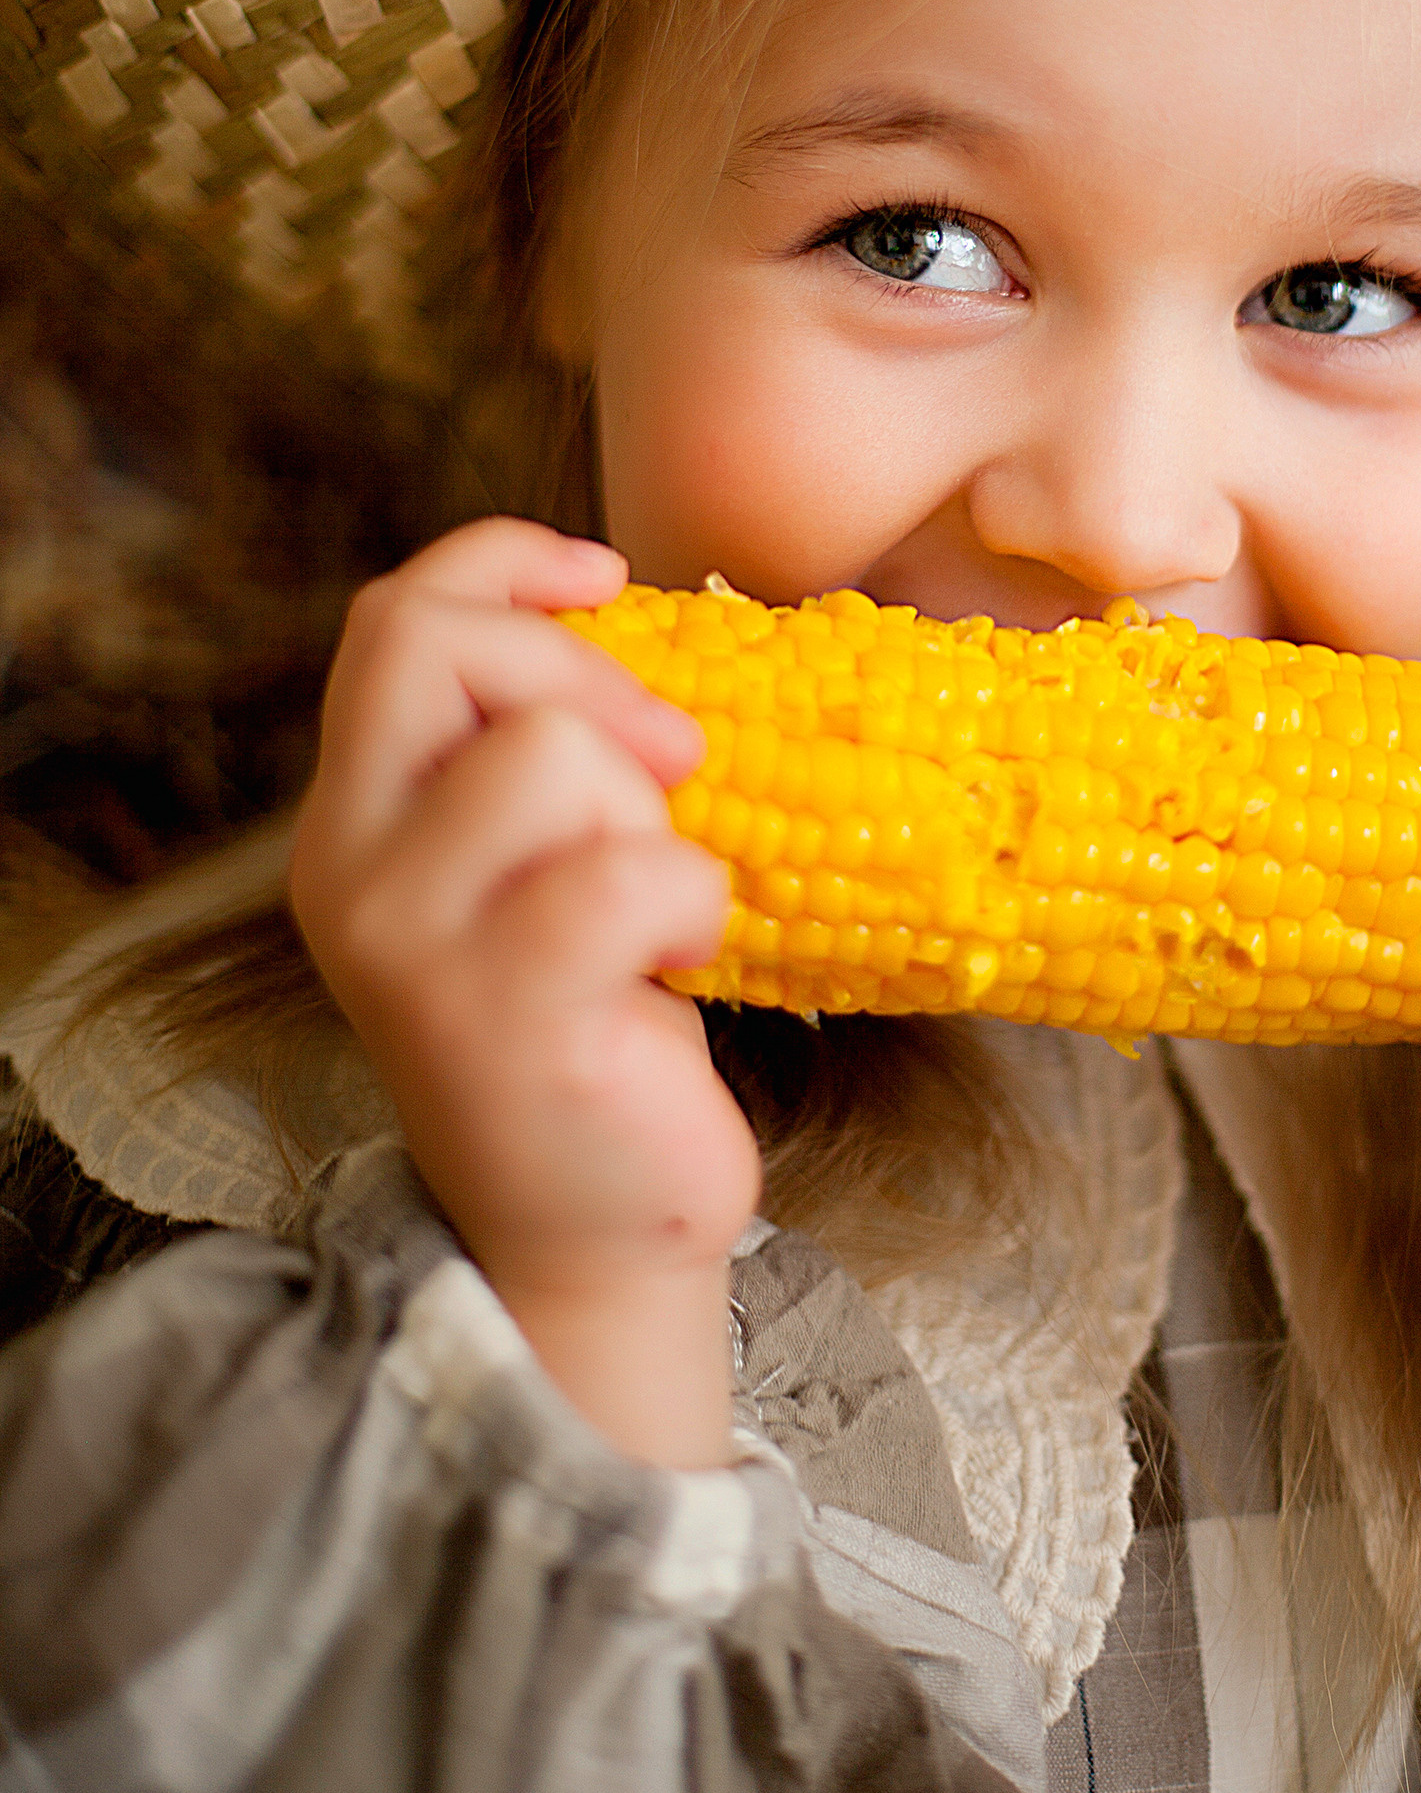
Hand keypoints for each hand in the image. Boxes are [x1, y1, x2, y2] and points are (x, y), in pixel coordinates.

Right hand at [289, 518, 760, 1468]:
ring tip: (651, 906)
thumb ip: (531, 744)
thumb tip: (616, 600)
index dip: (504, 563)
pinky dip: (695, 899)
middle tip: (670, 766)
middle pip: (444, 648)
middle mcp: (353, 870)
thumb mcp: (536, 859)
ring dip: (651, 813)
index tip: (605, 578)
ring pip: (554, 754)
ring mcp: (416, 944)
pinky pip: (636, 872)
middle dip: (592, 678)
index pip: (394, 617)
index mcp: (358, 817)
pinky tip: (679, 967)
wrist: (599, 1229)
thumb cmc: (596, 1018)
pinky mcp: (505, 1013)